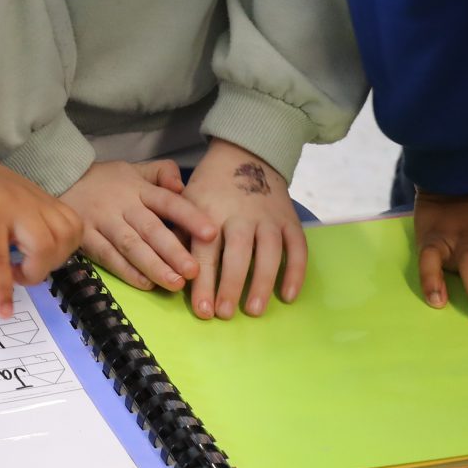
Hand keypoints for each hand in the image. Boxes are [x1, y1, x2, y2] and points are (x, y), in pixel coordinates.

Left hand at [0, 150, 85, 316]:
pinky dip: (67, 244)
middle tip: (15, 272)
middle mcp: (17, 203)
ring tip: (30, 260)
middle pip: (44, 245)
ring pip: (65, 235)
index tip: (5, 312)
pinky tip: (47, 248)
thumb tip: (1, 276)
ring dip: (52, 260)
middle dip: (34, 272)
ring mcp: (37, 198)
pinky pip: (74, 224)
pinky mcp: (49, 198)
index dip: (1, 289)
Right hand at [62, 159, 216, 292]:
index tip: (211, 232)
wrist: (61, 177)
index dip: (189, 216)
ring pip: (130, 246)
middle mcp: (122, 205)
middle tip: (194, 271)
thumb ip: (162, 173)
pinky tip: (145, 284)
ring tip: (175, 283)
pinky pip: (107, 257)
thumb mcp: (135, 168)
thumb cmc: (108, 180)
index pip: (168, 201)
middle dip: (173, 251)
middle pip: (150, 228)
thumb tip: (183, 186)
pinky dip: (126, 271)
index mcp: (138, 188)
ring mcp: (102, 222)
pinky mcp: (85, 238)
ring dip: (153, 266)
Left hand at [180, 140, 305, 319]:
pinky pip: (297, 247)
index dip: (204, 281)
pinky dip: (295, 271)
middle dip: (230, 285)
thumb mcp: (187, 203)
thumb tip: (170, 273)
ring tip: (253, 310)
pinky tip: (288, 296)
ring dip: (261, 282)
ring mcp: (268, 217)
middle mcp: (240, 215)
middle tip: (224, 313)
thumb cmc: (209, 188)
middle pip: (237, 253)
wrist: (245, 154)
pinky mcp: (289, 219)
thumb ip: (181, 235)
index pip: (205, 250)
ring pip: (268, 252)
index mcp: (209, 211)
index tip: (202, 310)